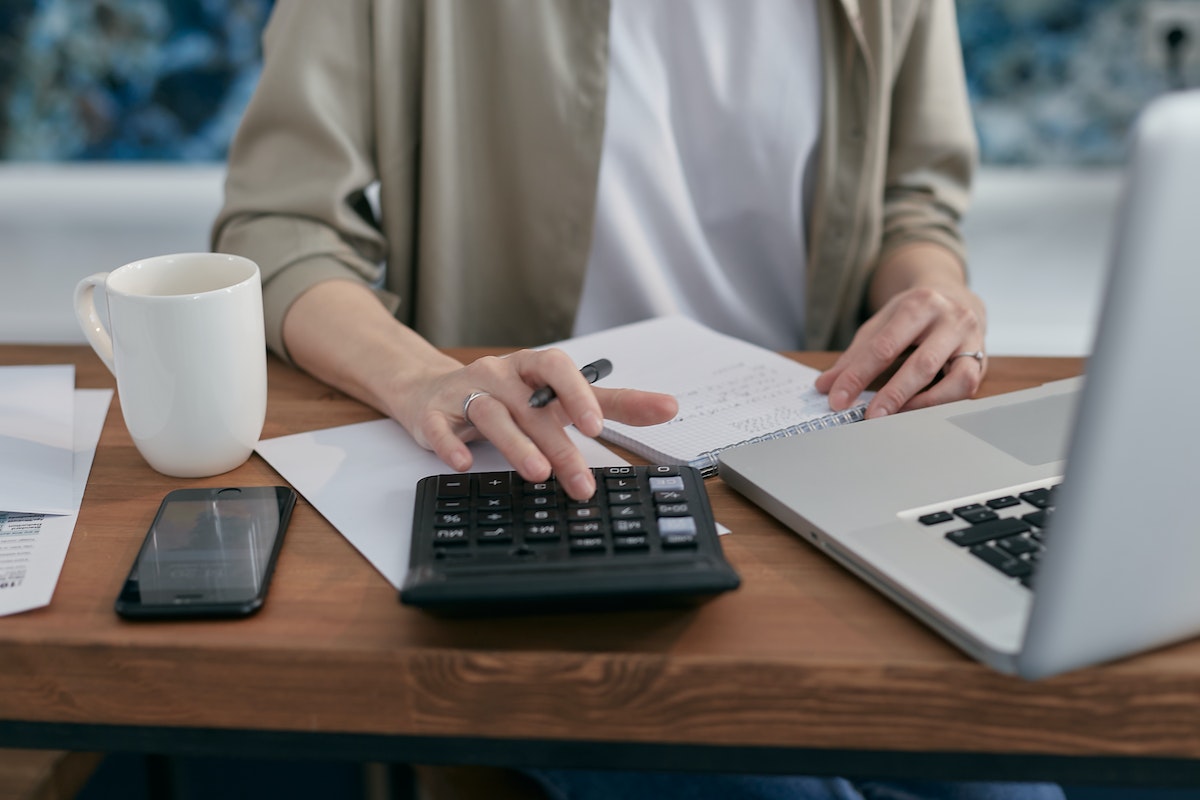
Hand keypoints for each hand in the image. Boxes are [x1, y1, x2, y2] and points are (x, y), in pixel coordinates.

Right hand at [398, 348, 677, 499]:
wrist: (429, 390)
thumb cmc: (506, 395)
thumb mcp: (556, 397)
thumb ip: (611, 403)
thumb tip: (668, 406)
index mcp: (533, 368)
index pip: (560, 370)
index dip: (579, 394)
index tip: (599, 425)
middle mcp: (501, 375)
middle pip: (532, 407)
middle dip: (559, 446)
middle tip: (581, 483)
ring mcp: (465, 393)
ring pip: (491, 414)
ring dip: (516, 444)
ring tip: (537, 473)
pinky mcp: (432, 414)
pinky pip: (439, 428)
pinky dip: (451, 444)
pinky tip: (464, 464)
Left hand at [815, 282, 986, 418]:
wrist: (955, 296)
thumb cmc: (913, 314)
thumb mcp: (881, 324)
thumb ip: (854, 356)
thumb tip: (825, 385)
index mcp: (917, 304)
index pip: (883, 347)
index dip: (857, 376)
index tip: (837, 399)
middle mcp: (949, 319)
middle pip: (920, 364)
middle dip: (891, 395)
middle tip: (868, 417)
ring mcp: (970, 339)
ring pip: (952, 379)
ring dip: (921, 403)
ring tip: (894, 419)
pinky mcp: (982, 358)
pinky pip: (966, 386)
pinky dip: (942, 402)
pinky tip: (918, 410)